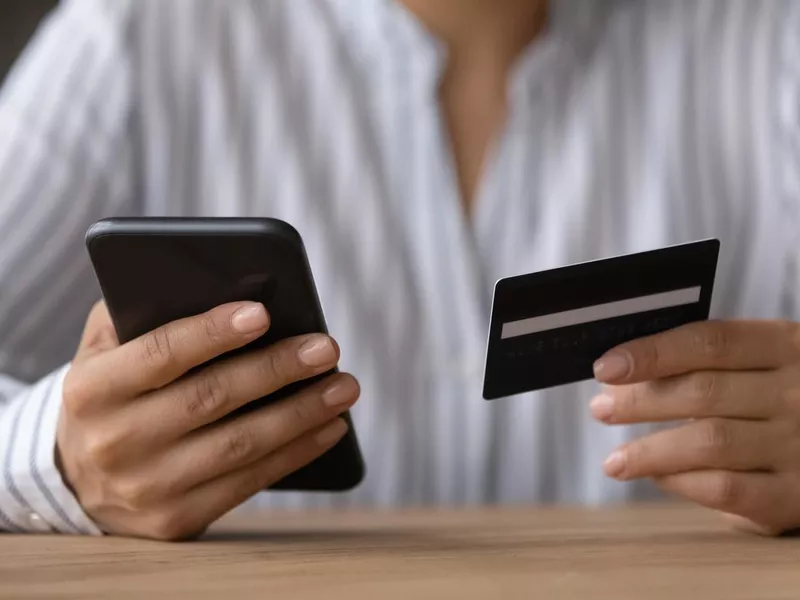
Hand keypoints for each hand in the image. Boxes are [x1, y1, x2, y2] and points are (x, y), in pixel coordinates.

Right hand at [57, 301, 358, 539]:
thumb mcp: (106, 349)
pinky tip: (330, 427)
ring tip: (343, 386)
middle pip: (210, 399)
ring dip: (301, 414)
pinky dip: (296, 453)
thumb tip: (221, 284)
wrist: (80, 478)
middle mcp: (113, 442)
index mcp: (91, 389)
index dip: (211, 333)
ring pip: (239, 445)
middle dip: (276, 370)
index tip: (263, 313)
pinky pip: (248, 482)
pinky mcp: (176, 520)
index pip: (159, 354)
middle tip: (326, 348)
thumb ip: (143, 312)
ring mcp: (145, 488)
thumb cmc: (115, 393)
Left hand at [590, 320, 799, 534]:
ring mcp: (798, 444)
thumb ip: (705, 361)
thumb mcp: (763, 362)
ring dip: (650, 452)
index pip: (709, 342)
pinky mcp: (795, 494)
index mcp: (784, 346)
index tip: (606, 368)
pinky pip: (728, 488)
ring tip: (615, 460)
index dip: (652, 353)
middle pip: (703, 391)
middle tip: (602, 409)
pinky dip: (683, 482)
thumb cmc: (785, 398)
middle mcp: (795, 392)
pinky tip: (658, 477)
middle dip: (641, 401)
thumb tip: (624, 372)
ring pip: (710, 442)